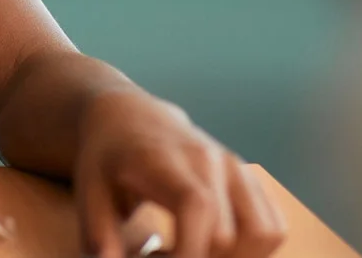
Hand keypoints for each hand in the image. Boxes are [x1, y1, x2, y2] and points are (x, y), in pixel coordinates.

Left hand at [75, 88, 284, 257]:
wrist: (130, 118)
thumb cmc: (107, 158)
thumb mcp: (88, 191)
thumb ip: (98, 234)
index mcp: (168, 160)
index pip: (197, 207)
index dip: (190, 253)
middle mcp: (212, 160)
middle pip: (228, 235)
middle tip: (160, 257)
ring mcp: (237, 169)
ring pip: (265, 232)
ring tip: (193, 254)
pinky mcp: (250, 179)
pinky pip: (273, 226)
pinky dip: (251, 250)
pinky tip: (212, 248)